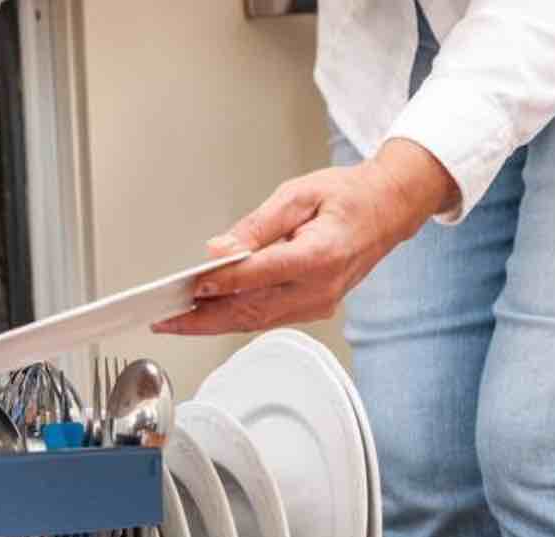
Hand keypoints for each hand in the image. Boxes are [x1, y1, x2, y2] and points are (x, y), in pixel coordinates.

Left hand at [153, 139, 458, 334]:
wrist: (389, 209)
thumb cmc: (349, 196)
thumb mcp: (298, 194)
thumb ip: (256, 225)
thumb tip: (220, 249)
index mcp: (320, 255)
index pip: (260, 275)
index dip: (222, 283)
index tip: (190, 287)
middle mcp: (321, 287)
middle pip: (252, 311)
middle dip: (204, 319)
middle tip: (166, 322)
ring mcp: (320, 303)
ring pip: (257, 320)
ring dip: (214, 324)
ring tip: (177, 321)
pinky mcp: (315, 308)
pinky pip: (268, 318)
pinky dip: (236, 318)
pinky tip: (209, 315)